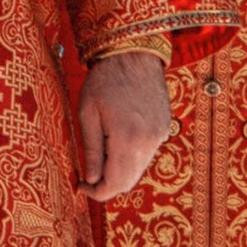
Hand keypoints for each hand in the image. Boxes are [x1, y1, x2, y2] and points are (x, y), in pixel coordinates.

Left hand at [76, 49, 174, 201]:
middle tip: (88, 176)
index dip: (97, 193)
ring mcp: (160, 135)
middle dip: (107, 184)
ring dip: (120, 170)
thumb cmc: (105, 79)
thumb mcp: (87, 113)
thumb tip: (91, 180)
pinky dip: (131, 156)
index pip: (114, 184)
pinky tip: (118, 138)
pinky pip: (147, 153)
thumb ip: (91, 150)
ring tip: (101, 152)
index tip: (81, 186)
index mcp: (127, 139)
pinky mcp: (164, 128)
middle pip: (129, 181)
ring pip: (139, 168)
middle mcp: (149, 142)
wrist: (134, 53)